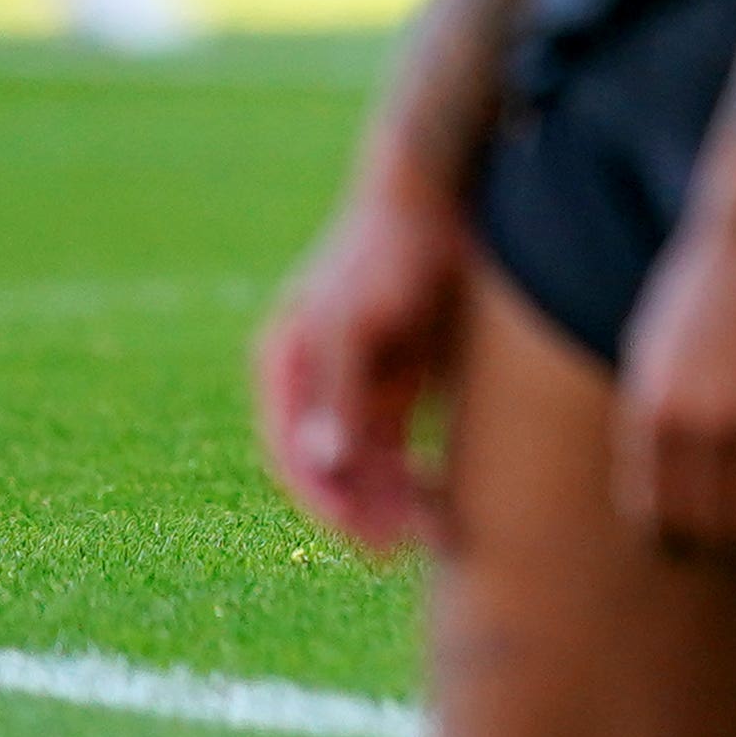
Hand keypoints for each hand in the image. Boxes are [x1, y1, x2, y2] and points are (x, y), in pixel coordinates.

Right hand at [253, 157, 473, 555]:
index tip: (373, 540)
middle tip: (415, 547)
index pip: (294, 456)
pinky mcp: (396, 379)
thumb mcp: (357, 322)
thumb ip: (339, 393)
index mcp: (287, 365)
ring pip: (369, 463)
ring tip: (440, 532)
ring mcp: (354, 380)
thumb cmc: (390, 249)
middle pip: (333, 468)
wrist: (440, 189)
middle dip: (369, 511)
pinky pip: (400, 443)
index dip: (331, 504)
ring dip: (395, 500)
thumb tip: (323, 465)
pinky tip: (448, 495)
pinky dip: (417, 471)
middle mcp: (313, 379)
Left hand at [615, 149, 735, 555]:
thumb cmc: (700, 287)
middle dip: (722, 539)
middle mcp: (707, 425)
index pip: (656, 515)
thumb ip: (651, 421)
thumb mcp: (650, 353)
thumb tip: (658, 486)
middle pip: (714, 525)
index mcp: (655, 414)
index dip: (671, 539)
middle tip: (734, 534)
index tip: (685, 543)